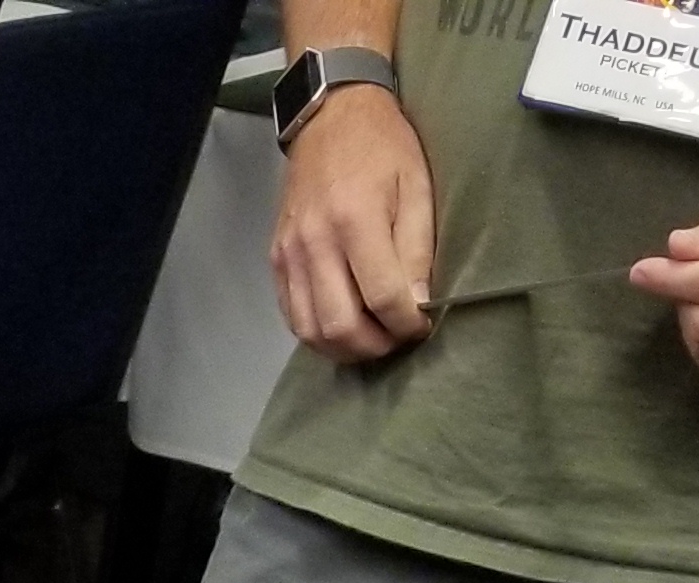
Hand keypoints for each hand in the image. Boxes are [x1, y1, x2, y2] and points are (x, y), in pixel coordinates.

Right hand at [271, 86, 435, 362]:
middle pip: (341, 326)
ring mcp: (290, 253)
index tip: (422, 324)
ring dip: (345, 348)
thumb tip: (416, 304)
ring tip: (372, 338)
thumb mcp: (416, 187)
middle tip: (397, 338)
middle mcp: (315, 242)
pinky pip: (293, 316)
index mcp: (355, 220)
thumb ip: (417, 249)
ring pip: (312, 331)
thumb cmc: (382, 147)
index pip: (382, 297)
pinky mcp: (277, 259)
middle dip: (376, 345)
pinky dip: (319, 334)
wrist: (330, 117)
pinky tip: (343, 325)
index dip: (407, 323)